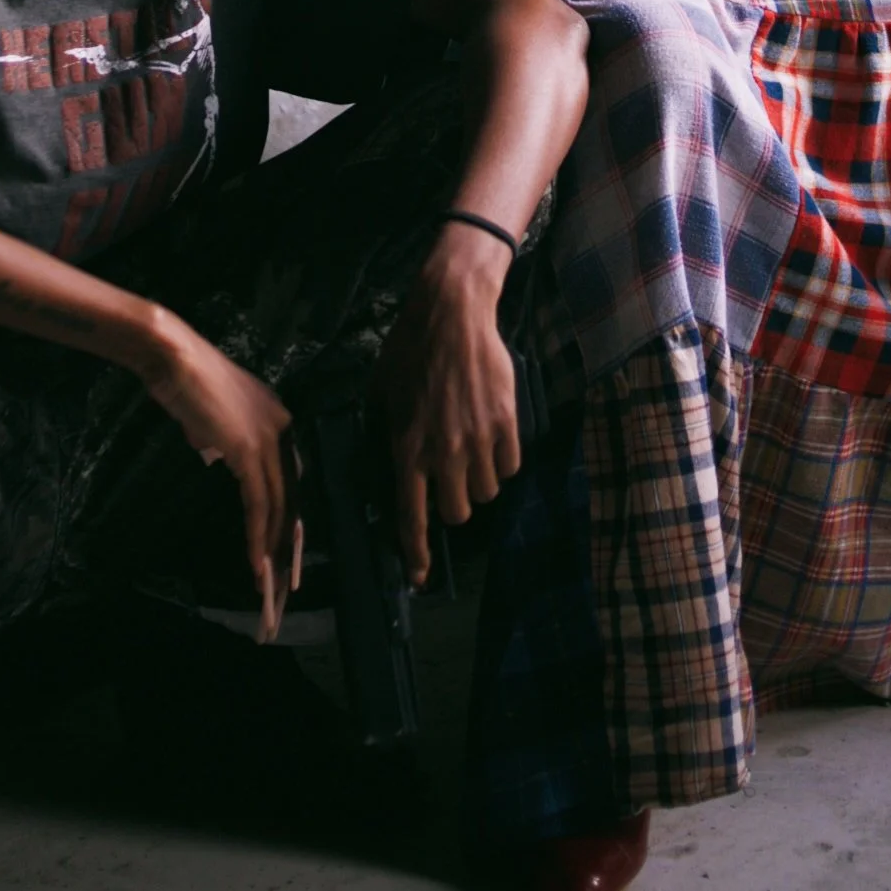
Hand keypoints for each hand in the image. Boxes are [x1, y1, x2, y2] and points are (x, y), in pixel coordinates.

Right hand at [134, 310, 301, 638]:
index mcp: (280, 423)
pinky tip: (255, 565)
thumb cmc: (184, 382)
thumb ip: (224, 441)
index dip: (290, 527)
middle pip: (293, 503)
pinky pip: (259, 505)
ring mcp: (270, 440)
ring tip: (269, 591)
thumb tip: (218, 456)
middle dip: (287, 552)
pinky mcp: (249, 450)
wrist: (172, 356)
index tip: (287, 564)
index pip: (291, 486)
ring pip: (279, 510)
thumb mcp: (213, 419)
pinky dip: (258, 538)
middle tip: (284, 593)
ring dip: (273, 555)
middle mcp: (284, 432)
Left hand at [377, 226, 521, 584]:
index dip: (416, 554)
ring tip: (469, 452)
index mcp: (406, 449)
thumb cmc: (409, 350)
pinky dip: (501, 462)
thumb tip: (386, 469)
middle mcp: (444, 452)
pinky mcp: (507, 423)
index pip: (412, 519)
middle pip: (457, 513)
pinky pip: (510, 466)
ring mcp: (479, 439)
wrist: (452, 313)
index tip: (420, 576)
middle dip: (452, 504)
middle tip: (447, 482)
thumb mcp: (380, 395)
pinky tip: (490, 439)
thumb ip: (383, 436)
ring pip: (486, 492)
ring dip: (478, 481)